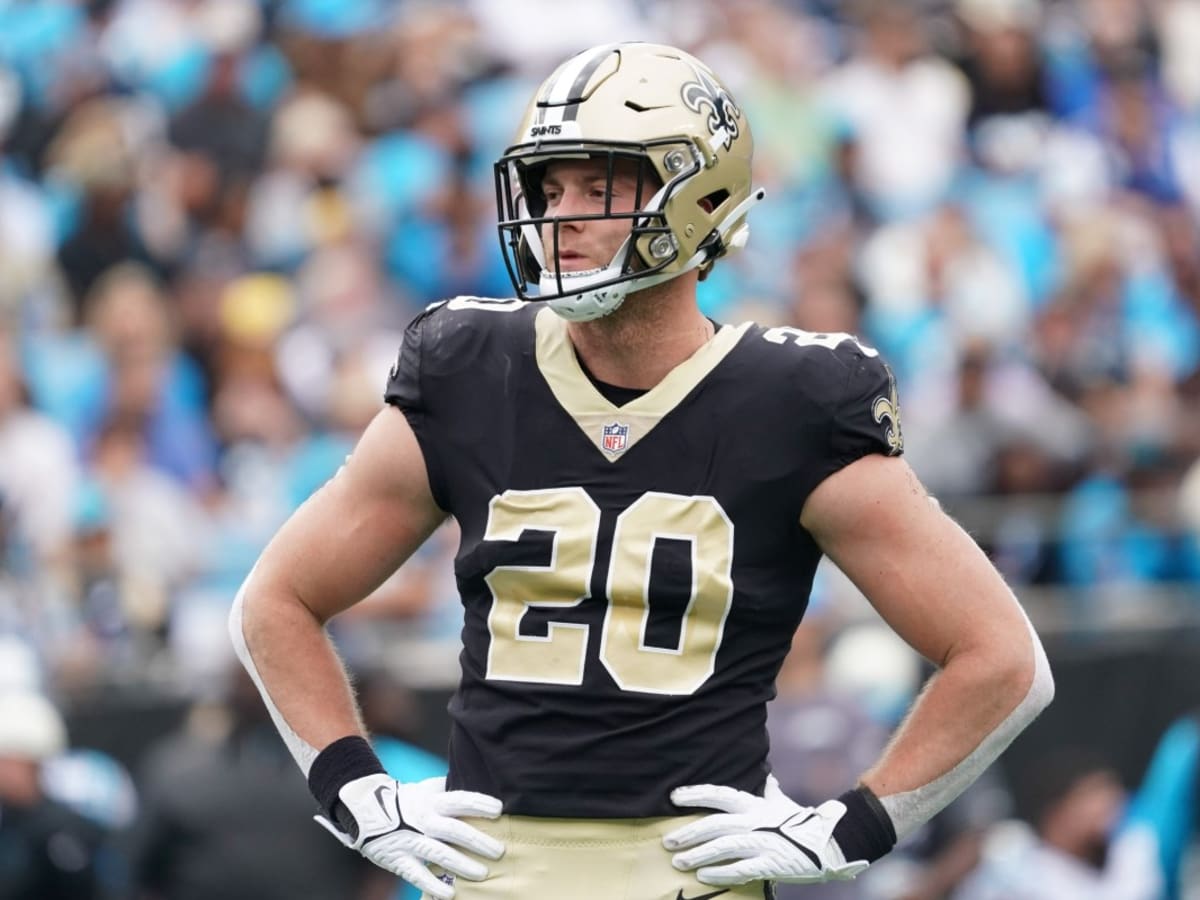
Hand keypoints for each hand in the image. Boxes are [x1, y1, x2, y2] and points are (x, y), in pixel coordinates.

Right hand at [314, 774, 503, 898]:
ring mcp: (410, 840)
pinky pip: (417, 875)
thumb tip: (475, 782)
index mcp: (431, 801)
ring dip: (463, 864)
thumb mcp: (425, 788)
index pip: (460, 800)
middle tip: (499, 851)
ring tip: (483, 873)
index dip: (479, 805)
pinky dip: (434, 886)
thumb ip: (448, 789)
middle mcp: (423, 820)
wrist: (364, 809)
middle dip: (478, 841)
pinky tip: (451, 894)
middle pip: (455, 830)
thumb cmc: (404, 799)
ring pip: (439, 854)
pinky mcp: (399, 859)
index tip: (499, 811)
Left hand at [663, 775, 868, 885]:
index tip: (674, 796)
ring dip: (698, 855)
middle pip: (714, 825)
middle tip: (668, 842)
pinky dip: (720, 873)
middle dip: (688, 833)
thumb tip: (769, 777)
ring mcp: (761, 843)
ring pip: (722, 848)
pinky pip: (740, 870)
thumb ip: (771, 792)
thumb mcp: (784, 803)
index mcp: (755, 805)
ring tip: (679, 861)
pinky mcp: (769, 864)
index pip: (719, 795)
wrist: (830, 841)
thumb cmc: (803, 822)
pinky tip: (703, 876)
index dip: (695, 794)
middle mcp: (754, 822)